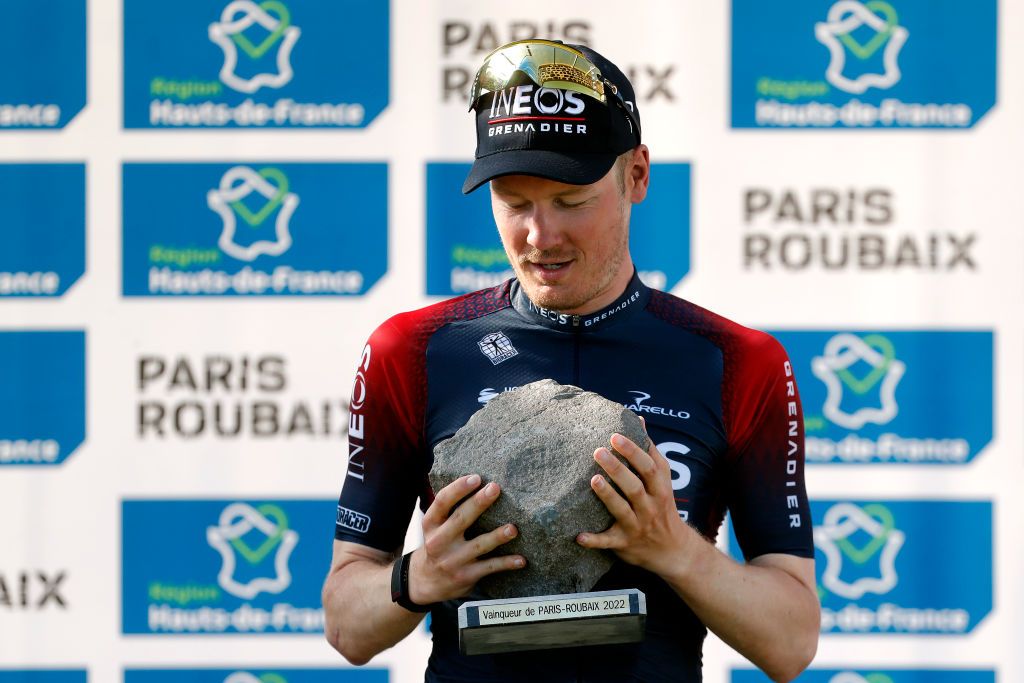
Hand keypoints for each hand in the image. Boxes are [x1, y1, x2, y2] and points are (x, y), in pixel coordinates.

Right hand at [410, 474, 524, 604]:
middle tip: (495, 488)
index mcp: (431, 524)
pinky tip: (521, 559)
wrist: (425, 582)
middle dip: (479, 503)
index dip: (458, 488)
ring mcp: (453, 560)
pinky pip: (489, 567)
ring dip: (497, 537)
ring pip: (479, 546)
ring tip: (513, 529)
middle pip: (461, 519)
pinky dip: (506, 563)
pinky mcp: (465, 576)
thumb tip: (477, 480)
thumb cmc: (437, 544)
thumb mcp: (433, 526)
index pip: (442, 502)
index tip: (476, 478)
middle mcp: (439, 541)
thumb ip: (448, 508)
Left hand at [576, 427, 689, 576]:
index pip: (649, 467)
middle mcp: (650, 507)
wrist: (672, 550)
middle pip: (636, 486)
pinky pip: (608, 542)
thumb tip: (638, 419)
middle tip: (598, 451)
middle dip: (618, 469)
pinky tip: (579, 536)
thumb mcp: (662, 479)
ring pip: (622, 510)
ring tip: (594, 480)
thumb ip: (649, 451)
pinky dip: (594, 540)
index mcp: (660, 488)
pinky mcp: (624, 543)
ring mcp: (637, 526)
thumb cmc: (661, 505)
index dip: (633, 451)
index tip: (615, 435)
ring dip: (608, 496)